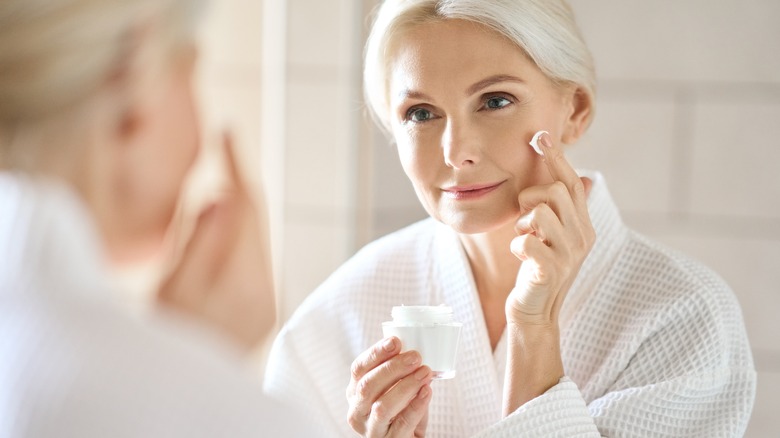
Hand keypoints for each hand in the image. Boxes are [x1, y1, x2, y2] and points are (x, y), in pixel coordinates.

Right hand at [157, 133, 275, 350]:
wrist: (181, 389)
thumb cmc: (165, 338)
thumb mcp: (172, 287)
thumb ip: (199, 241)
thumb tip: (223, 195)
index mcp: (244, 284)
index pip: (247, 209)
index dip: (238, 166)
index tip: (227, 131)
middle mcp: (265, 292)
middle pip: (256, 223)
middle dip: (238, 187)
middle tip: (223, 151)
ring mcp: (266, 302)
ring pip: (255, 240)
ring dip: (237, 213)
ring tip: (216, 188)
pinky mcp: (261, 310)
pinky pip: (252, 260)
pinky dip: (236, 238)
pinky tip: (218, 231)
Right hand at [346, 337, 432, 436]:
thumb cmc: (401, 411)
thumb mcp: (395, 389)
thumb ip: (400, 373)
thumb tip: (415, 351)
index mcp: (355, 393)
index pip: (358, 369)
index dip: (375, 353)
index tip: (395, 341)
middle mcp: (357, 412)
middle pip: (367, 386)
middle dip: (392, 368)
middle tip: (415, 356)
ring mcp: (371, 430)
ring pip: (382, 407)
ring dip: (406, 386)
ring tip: (425, 373)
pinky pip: (403, 423)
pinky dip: (417, 405)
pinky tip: (427, 392)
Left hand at [501, 131, 594, 413]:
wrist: (534, 313)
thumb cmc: (537, 270)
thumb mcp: (551, 235)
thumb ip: (559, 208)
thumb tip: (585, 176)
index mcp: (583, 224)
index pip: (572, 182)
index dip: (556, 158)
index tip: (540, 135)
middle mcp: (582, 236)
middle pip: (556, 191)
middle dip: (531, 197)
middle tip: (525, 219)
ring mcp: (569, 255)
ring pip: (542, 212)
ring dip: (524, 222)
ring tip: (525, 239)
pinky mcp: (551, 271)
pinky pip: (528, 241)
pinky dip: (518, 244)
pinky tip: (521, 255)